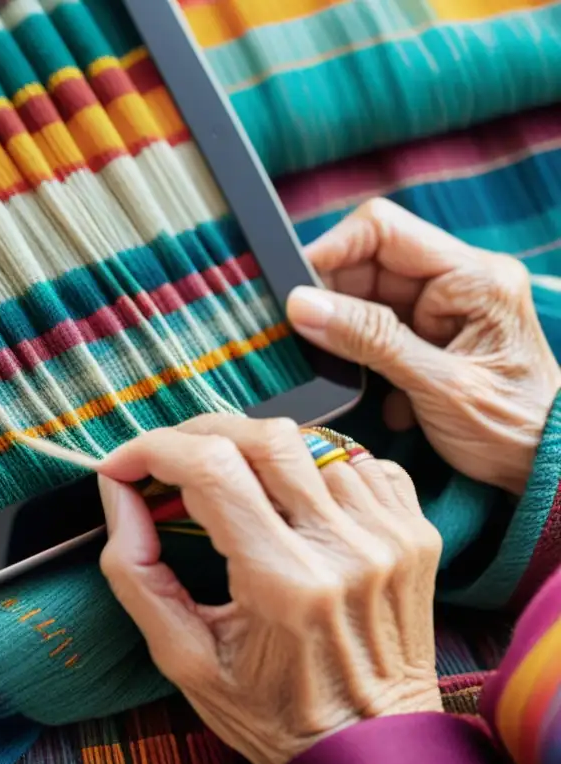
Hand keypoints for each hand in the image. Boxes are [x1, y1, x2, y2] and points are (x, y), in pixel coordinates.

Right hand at [97, 415, 442, 763]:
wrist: (371, 749)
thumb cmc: (274, 712)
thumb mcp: (184, 658)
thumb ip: (137, 573)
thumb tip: (119, 492)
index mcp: (283, 583)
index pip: (211, 469)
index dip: (153, 449)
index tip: (124, 463)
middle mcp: (344, 549)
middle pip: (264, 437)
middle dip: (199, 434)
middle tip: (169, 460)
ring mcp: (389, 536)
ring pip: (310, 444)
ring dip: (256, 455)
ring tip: (234, 490)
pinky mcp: (415, 534)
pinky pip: (358, 462)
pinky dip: (315, 466)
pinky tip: (294, 500)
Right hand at [287, 198, 560, 495]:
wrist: (549, 468)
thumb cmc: (513, 429)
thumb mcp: (437, 386)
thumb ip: (369, 339)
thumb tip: (302, 304)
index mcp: (474, 277)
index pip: (383, 230)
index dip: (330, 250)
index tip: (293, 289)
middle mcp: (461, 280)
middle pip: (369, 263)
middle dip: (332, 299)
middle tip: (303, 338)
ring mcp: (447, 306)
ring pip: (368, 298)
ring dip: (346, 334)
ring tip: (342, 370)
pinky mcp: (435, 334)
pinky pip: (379, 328)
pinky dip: (363, 356)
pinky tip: (378, 392)